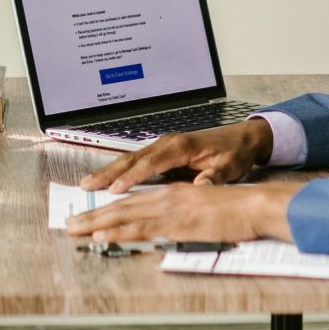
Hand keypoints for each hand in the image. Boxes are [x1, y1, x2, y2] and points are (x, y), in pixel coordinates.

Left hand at [64, 181, 300, 243]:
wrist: (255, 205)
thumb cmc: (235, 210)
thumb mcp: (202, 210)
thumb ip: (181, 217)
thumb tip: (162, 228)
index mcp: (171, 193)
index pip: (132, 201)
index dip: (107, 210)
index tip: (87, 217)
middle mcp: (166, 196)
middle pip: (121, 206)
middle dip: (92, 216)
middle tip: (69, 225)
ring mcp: (170, 209)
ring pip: (125, 215)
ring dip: (97, 223)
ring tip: (75, 230)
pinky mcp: (177, 223)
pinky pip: (142, 228)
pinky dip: (119, 231)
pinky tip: (103, 236)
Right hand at [80, 119, 273, 193]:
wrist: (241, 139)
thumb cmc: (234, 154)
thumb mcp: (230, 168)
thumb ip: (213, 178)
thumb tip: (200, 188)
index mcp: (181, 147)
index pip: (150, 163)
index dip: (131, 177)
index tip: (115, 190)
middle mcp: (167, 143)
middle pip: (132, 158)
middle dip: (108, 172)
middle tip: (86, 185)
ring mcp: (162, 146)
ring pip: (129, 159)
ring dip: (108, 171)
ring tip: (87, 183)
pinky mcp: (162, 152)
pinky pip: (136, 161)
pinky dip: (118, 170)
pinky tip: (105, 180)